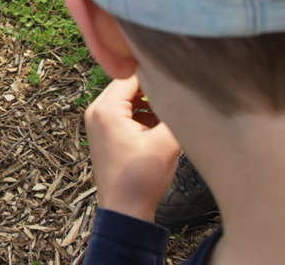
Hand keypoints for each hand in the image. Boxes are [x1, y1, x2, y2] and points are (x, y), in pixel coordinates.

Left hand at [84, 75, 181, 222]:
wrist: (125, 211)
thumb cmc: (142, 180)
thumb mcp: (166, 142)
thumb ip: (175, 112)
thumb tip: (187, 93)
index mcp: (106, 108)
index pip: (132, 74)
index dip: (156, 73)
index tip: (178, 74)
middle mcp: (96, 110)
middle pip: (128, 85)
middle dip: (153, 88)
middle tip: (177, 93)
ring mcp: (98, 121)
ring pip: (128, 99)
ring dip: (149, 103)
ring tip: (171, 111)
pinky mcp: (105, 132)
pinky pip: (125, 112)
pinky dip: (142, 114)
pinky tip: (162, 124)